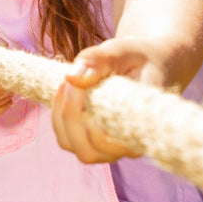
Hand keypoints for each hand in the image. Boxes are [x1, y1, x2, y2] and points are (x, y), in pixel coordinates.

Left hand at [51, 37, 161, 162]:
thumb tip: (71, 77)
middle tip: (69, 82)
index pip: (106, 140)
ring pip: (72, 145)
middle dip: (70, 114)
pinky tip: (66, 91)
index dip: (83, 114)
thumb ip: (99, 59)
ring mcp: (109, 148)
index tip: (78, 82)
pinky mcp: (92, 142)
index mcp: (142, 129)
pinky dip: (58, 116)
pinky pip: (65, 139)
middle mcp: (127, 147)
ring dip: (61, 115)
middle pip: (87, 150)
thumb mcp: (121, 51)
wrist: (145, 65)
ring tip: (67, 85)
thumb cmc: (136, 58)